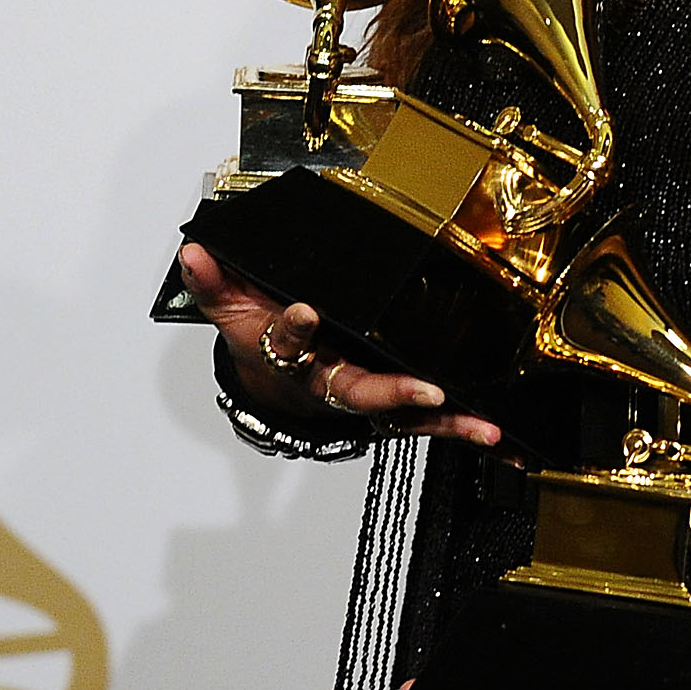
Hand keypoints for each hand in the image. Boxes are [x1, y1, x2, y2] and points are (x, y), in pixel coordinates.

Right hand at [179, 244, 502, 444]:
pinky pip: (427, 419)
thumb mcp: (232, 311)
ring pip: (405, 414)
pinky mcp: (390, 403)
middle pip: (358, 391)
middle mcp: (330, 382)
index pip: (288, 343)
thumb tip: (192, 252)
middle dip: (392, 393)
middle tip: (425, 391)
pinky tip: (498, 437)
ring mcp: (364, 396)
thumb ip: (214, 283)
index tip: (301, 312)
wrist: (273, 385)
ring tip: (484, 429)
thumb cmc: (260, 342)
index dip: (293, 329)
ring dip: (446, 422)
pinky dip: (461, 428)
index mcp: (290, 357)